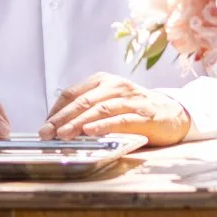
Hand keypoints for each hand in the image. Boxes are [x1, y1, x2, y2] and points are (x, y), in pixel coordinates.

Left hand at [43, 73, 191, 146]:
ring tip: (63, 135)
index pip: (73, 93)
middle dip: (62, 118)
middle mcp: (116, 86)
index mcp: (103, 81)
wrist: (172, 113)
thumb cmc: (134, 109)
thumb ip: (87, 107)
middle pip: (83, 101)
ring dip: (78, 123)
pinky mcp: (144, 115)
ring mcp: (131, 100)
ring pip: (99, 110)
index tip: (44, 125)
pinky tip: (90, 132)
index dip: (56, 109)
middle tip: (47, 132)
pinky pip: (120, 120)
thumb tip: (57, 124)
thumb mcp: (109, 101)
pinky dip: (103, 125)